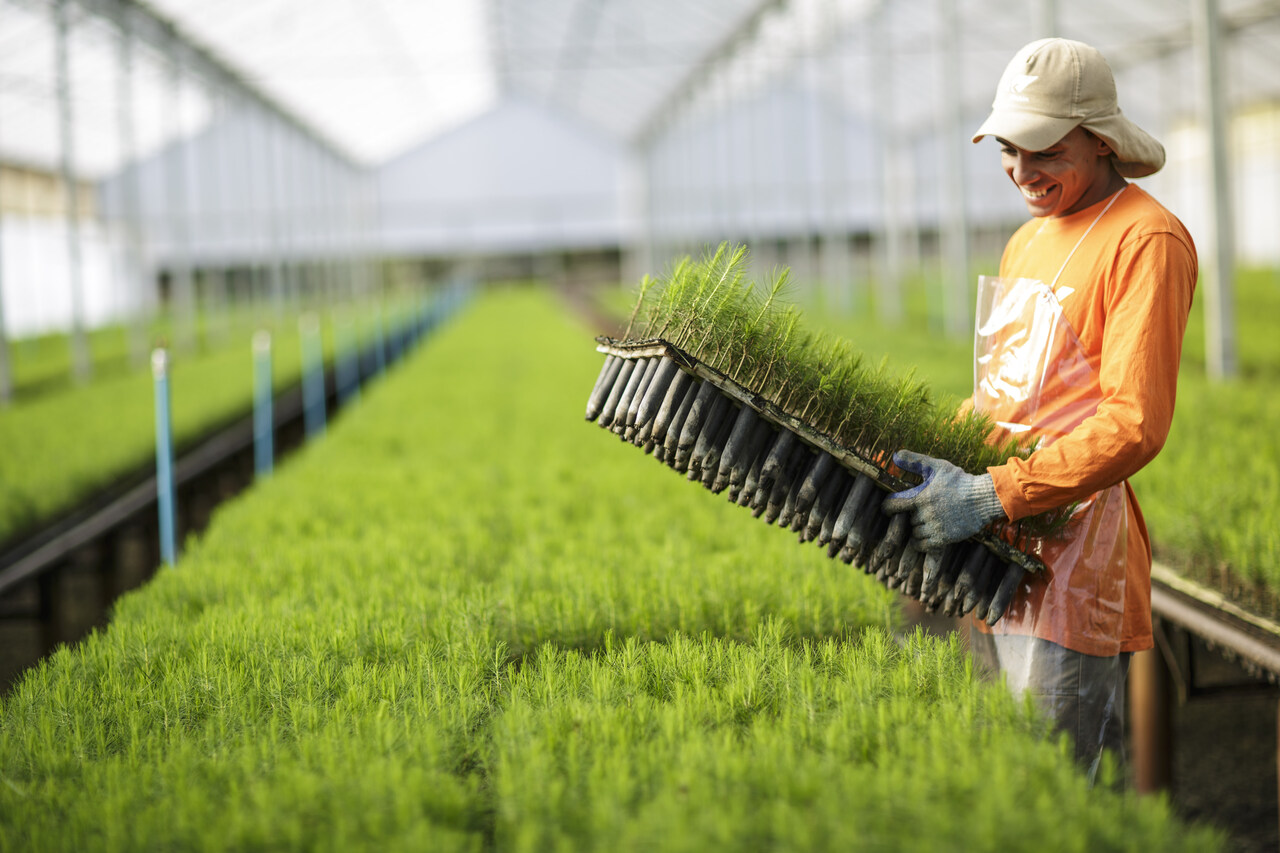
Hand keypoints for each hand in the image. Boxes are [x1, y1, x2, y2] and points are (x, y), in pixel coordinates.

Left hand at [882, 450, 1005, 550]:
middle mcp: (926, 514)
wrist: (983, 499)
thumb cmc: (959, 481)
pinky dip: (921, 542)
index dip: (888, 507)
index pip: (893, 505)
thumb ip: (915, 461)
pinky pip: (923, 545)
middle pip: (907, 520)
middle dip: (911, 515)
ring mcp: (935, 528)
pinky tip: (926, 534)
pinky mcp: (944, 539)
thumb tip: (895, 455)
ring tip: (925, 521)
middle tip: (919, 511)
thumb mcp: (937, 466)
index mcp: (921, 497)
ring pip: (915, 533)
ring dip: (917, 528)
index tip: (887, 509)